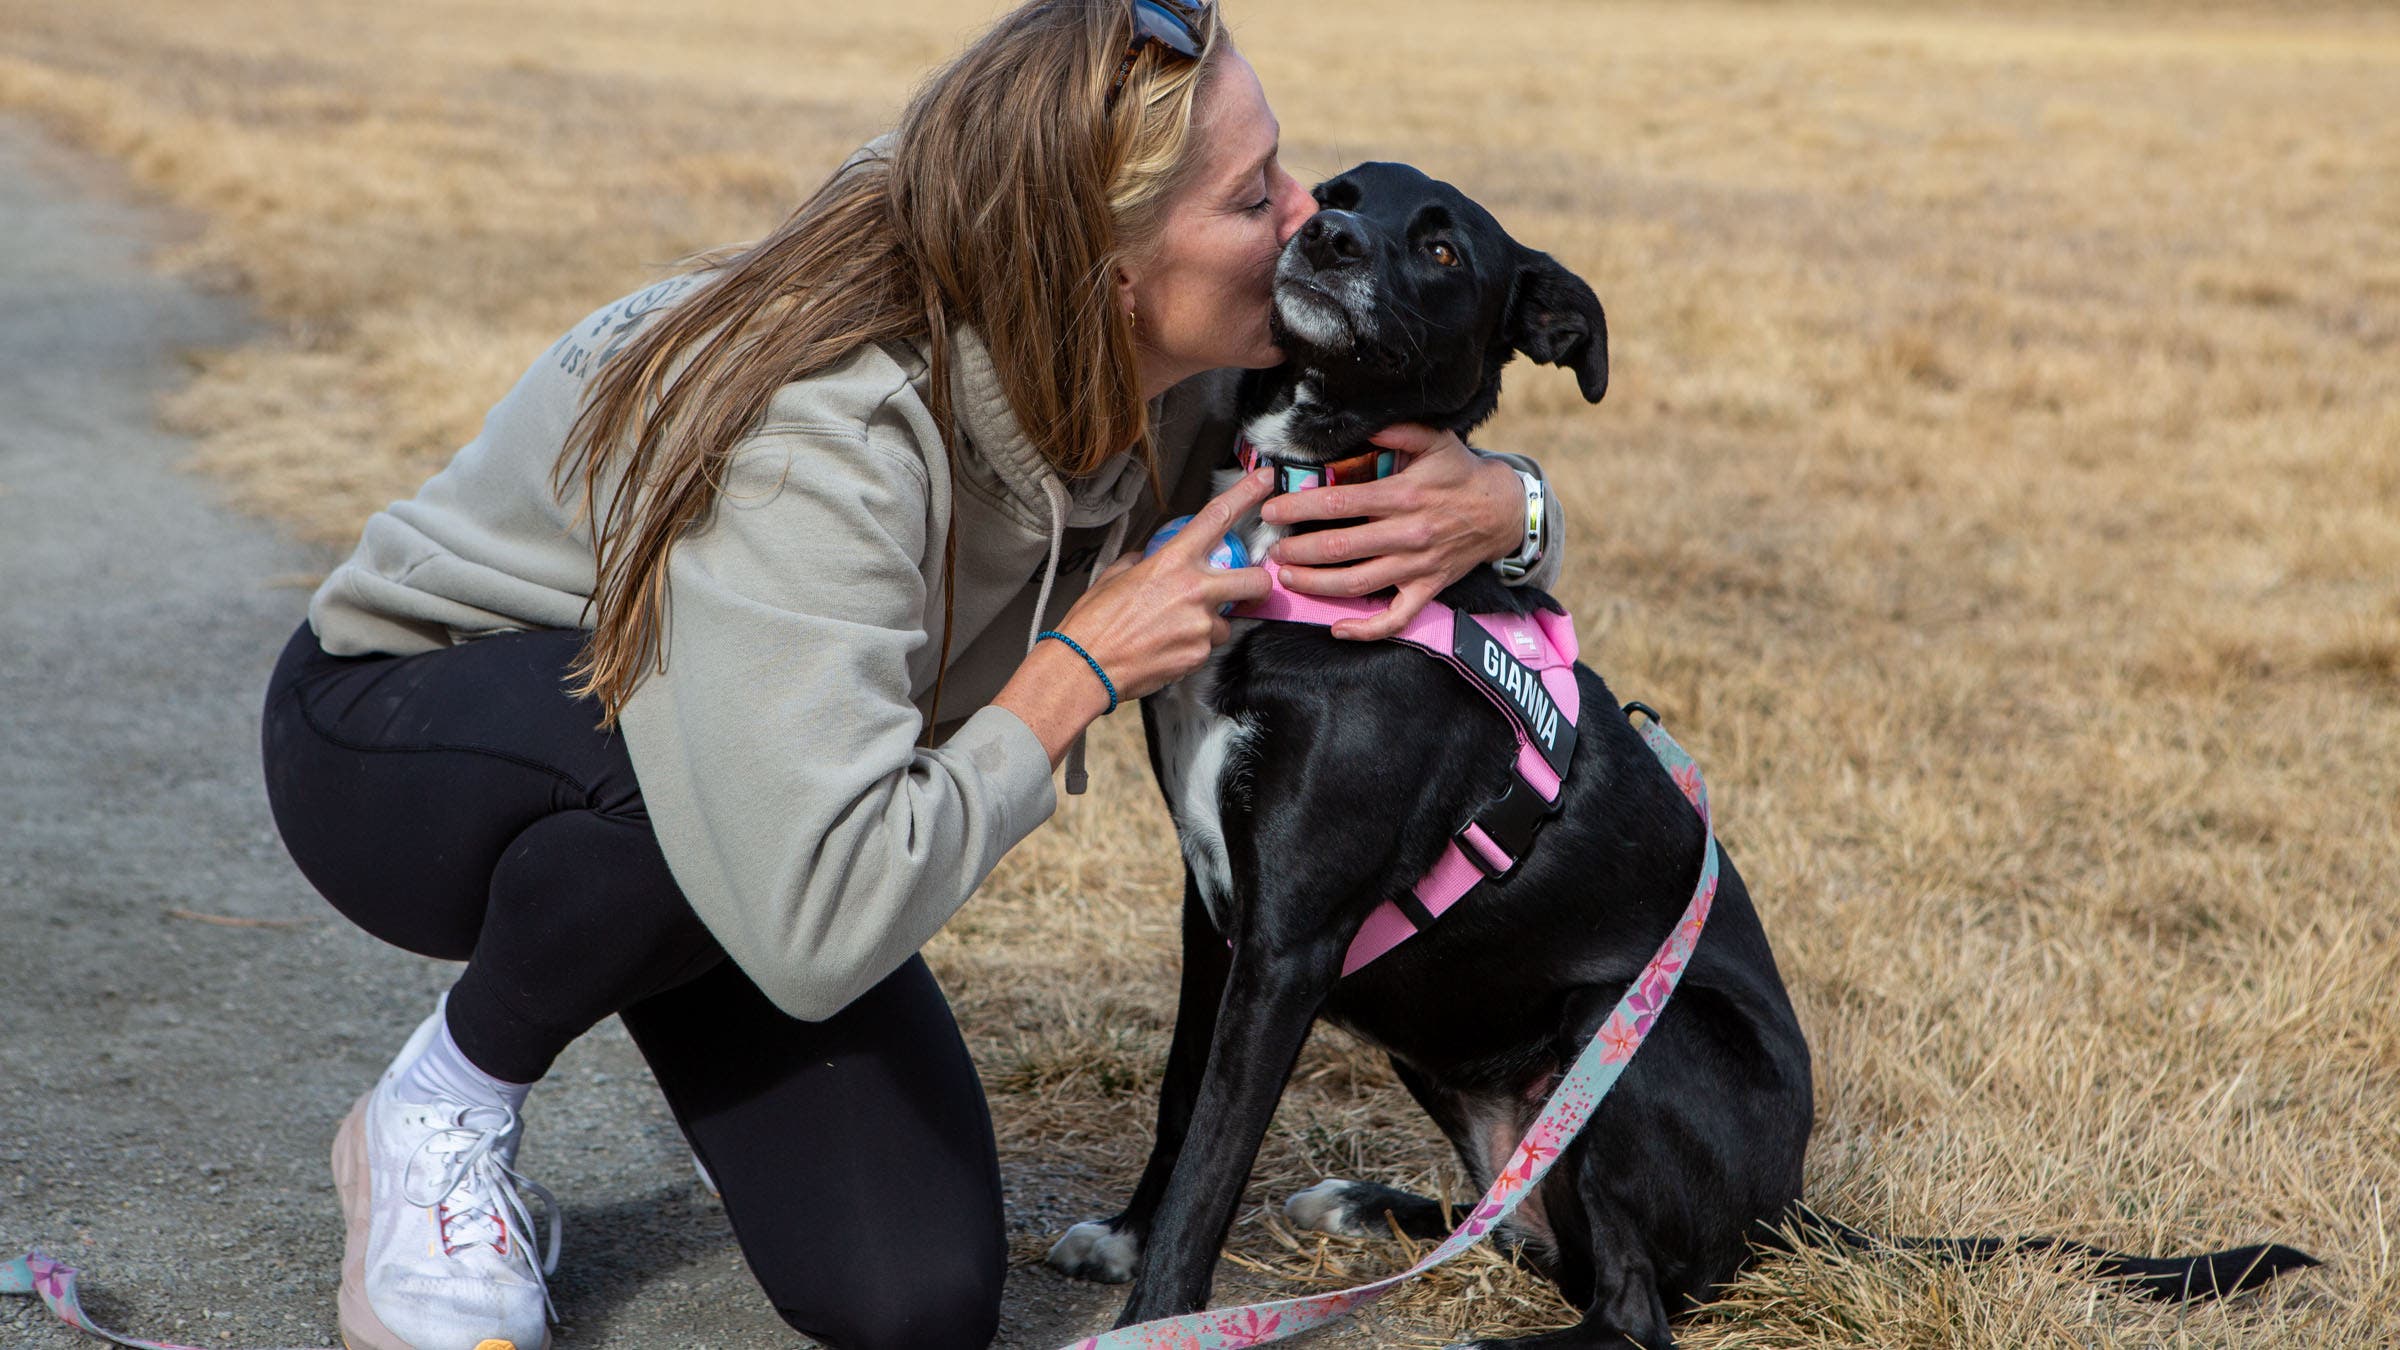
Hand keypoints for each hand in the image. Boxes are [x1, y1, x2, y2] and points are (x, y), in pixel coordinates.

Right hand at [1050, 468, 1275, 699]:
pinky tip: (1165, 648)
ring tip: (1176, 630)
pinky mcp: (1199, 655)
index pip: (1218, 517)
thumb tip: (1150, 556)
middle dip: (1258, 584)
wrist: (1085, 667)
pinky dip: (1192, 647)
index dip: (1247, 494)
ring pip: (1226, 622)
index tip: (1265, 480)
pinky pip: (1207, 647)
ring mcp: (1201, 625)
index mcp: (1172, 561)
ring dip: (1210, 625)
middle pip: (1255, 580)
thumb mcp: (1115, 576)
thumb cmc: (1094, 622)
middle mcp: (1194, 590)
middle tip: (1247, 589)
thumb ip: (1141, 561)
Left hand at [1258, 424, 1523, 638]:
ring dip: (1316, 584)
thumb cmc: (1459, 474)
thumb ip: (1396, 430)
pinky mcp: (1426, 589)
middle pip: (1339, 547)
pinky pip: (1396, 617)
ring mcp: (1416, 566)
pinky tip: (1338, 628)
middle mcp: (1406, 534)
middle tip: (1271, 549)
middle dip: (1297, 550)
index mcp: (1402, 495)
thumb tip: (1361, 424)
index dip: (1300, 507)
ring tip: (1287, 577)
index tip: (1271, 510)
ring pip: (1357, 583)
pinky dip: (1366, 629)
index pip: (1339, 502)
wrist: (1502, 511)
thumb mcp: (1434, 440)